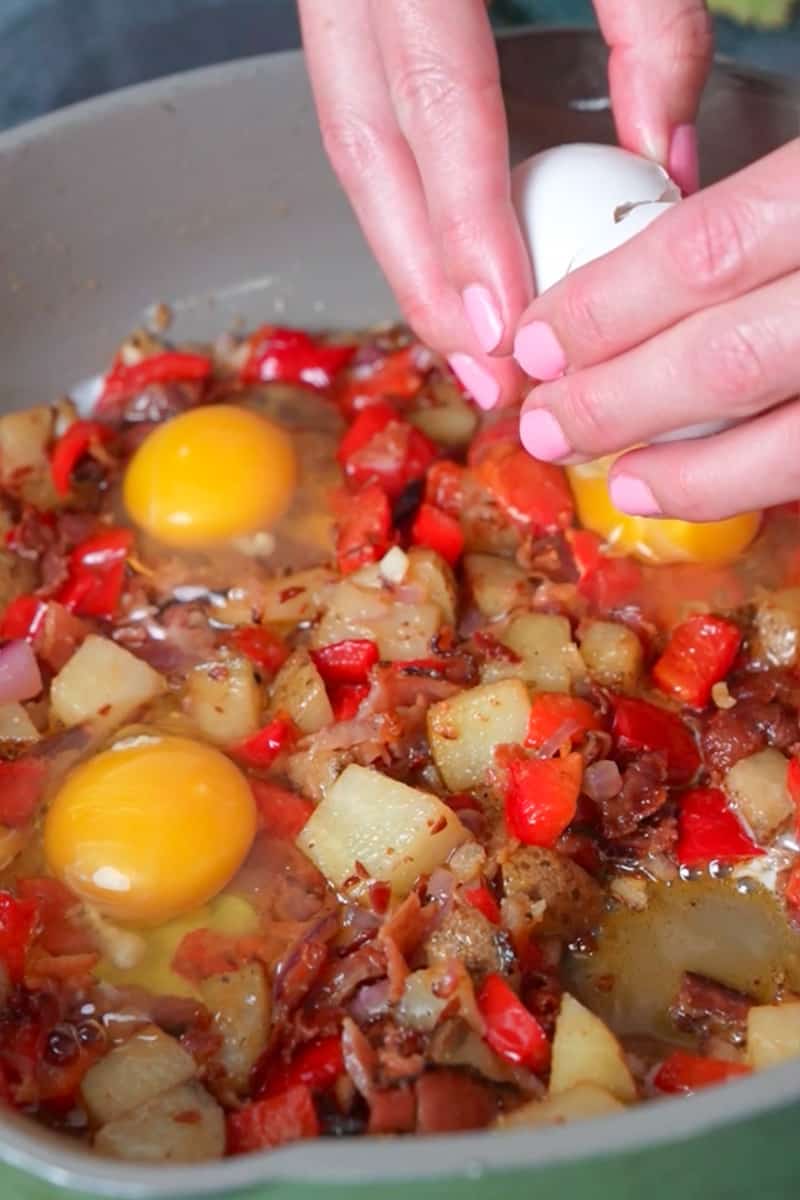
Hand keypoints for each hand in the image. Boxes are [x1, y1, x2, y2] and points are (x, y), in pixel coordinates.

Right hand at [299, 0, 711, 410]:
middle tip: (479, 372)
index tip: (501, 322)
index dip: (465, 225)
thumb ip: (648, 22)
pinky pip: (361, 118)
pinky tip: (445, 260)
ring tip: (459, 342)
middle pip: (366, 151)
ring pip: (350, 146)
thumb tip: (664, 161)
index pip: (433, 104)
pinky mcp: (348, 9)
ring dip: (403, 256)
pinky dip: (405, 201)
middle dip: (421, 276)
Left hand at [512, 140, 799, 520]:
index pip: (702, 252)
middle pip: (726, 358)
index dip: (602, 309)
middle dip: (617, 401)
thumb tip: (630, 254)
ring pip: (785, 436)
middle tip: (547, 425)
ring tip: (617, 482)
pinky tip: (686, 493)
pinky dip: (745, 486)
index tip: (534, 342)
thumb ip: (743, 206)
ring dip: (686, 472)